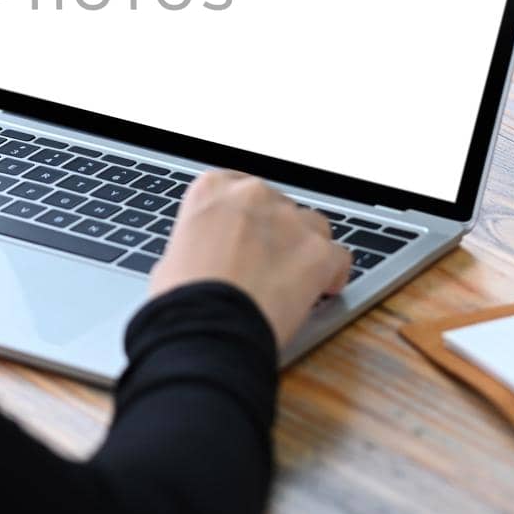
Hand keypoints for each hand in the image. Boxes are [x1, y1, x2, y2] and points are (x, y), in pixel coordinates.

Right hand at [150, 170, 350, 344]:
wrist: (205, 327)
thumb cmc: (183, 298)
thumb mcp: (175, 254)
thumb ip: (201, 240)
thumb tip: (209, 256)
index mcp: (212, 189)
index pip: (238, 187)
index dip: (245, 216)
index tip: (247, 234)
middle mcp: (252, 194)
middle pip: (277, 205)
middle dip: (275, 232)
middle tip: (265, 265)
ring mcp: (289, 220)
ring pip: (312, 225)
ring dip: (305, 247)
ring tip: (293, 278)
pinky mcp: (318, 252)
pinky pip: (339, 256)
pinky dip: (333, 273)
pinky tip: (322, 290)